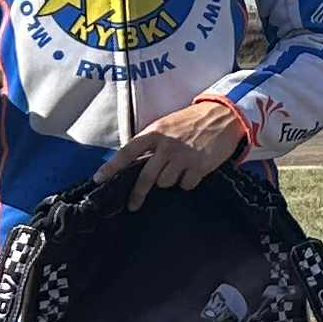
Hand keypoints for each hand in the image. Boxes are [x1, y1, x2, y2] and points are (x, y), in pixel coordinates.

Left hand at [99, 95, 249, 202]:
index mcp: (155, 132)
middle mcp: (167, 145)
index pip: (128, 152)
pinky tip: (194, 170)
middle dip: (138, 194)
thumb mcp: (167, 125)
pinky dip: (188, 182)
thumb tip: (136, 163)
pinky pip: (186, 185)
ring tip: (180, 168)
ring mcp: (183, 156)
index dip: (111, 167)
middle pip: (146, 177)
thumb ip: (152, 142)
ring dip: (171, 180)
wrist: (223, 116)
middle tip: (133, 205)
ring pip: (166, 183)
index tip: (98, 179)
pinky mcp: (199, 166)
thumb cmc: (192, 121)